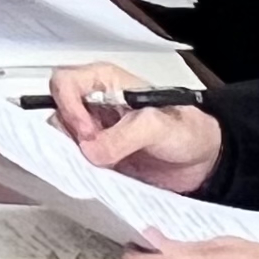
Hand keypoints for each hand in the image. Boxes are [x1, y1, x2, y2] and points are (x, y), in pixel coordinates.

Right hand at [51, 63, 222, 193]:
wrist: (202, 161)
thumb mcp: (158, 126)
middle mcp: (95, 104)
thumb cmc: (188, 130)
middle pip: (57, 111)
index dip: (69, 106)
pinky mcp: (98, 156)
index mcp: (106, 82)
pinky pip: (75, 161)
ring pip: (62, 138)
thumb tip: (91, 150)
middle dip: (69, 134)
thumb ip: (124, 136)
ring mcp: (95, 131)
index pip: (64, 82)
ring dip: (74, 154)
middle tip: (93, 150)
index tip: (87, 131)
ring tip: (99, 165)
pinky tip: (99, 175)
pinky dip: (81, 170)